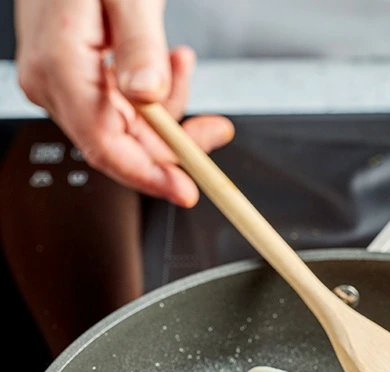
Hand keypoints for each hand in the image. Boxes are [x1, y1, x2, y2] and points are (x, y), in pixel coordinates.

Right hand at [15, 0, 233, 206]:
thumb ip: (138, 45)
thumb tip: (148, 95)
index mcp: (59, 68)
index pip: (106, 147)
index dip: (150, 176)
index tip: (188, 190)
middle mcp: (54, 84)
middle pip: (124, 146)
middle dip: (176, 142)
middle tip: (218, 128)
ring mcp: (62, 84)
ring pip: (130, 129)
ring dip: (168, 108)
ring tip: (180, 61)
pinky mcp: (74, 79)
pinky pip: (122, 107)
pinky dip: (153, 94)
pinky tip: (167, 61)